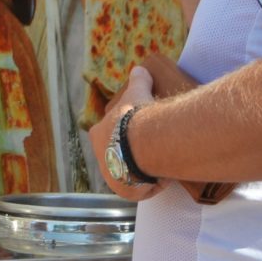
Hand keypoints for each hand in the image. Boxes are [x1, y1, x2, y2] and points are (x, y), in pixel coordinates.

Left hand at [85, 66, 164, 201]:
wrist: (143, 140)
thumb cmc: (136, 115)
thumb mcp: (136, 92)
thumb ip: (138, 80)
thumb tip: (140, 69)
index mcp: (97, 135)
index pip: (106, 135)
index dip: (122, 134)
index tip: (138, 132)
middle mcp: (99, 158)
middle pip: (116, 158)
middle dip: (131, 155)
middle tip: (151, 150)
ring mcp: (111, 177)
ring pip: (129, 175)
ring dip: (141, 171)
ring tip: (160, 164)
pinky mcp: (126, 192)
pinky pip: (142, 189)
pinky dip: (153, 184)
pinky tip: (164, 175)